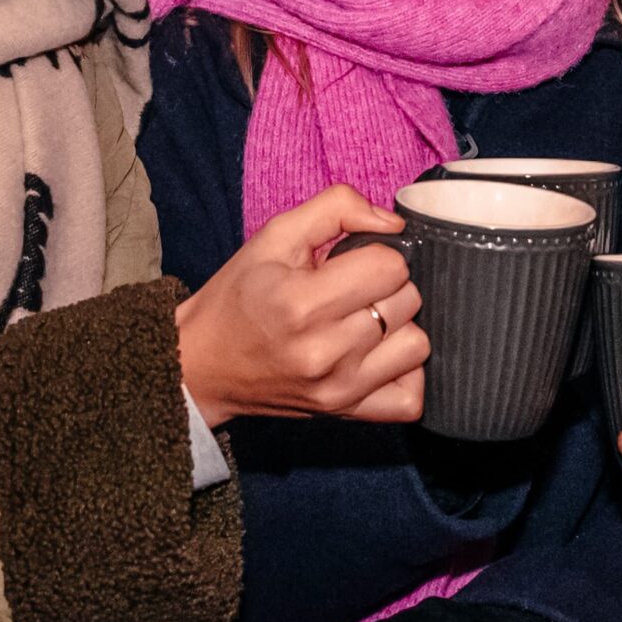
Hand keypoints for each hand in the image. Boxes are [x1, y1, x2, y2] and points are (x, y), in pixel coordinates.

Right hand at [175, 185, 427, 429]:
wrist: (203, 364)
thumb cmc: (239, 296)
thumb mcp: (275, 235)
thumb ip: (336, 208)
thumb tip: (393, 222)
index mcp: (301, 302)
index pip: (390, 266)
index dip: (377, 254)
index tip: (352, 262)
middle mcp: (323, 351)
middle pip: (408, 301)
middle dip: (387, 286)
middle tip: (353, 289)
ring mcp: (337, 389)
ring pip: (418, 345)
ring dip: (399, 327)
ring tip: (364, 320)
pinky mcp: (345, 413)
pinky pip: (411, 398)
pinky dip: (404, 373)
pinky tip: (379, 356)